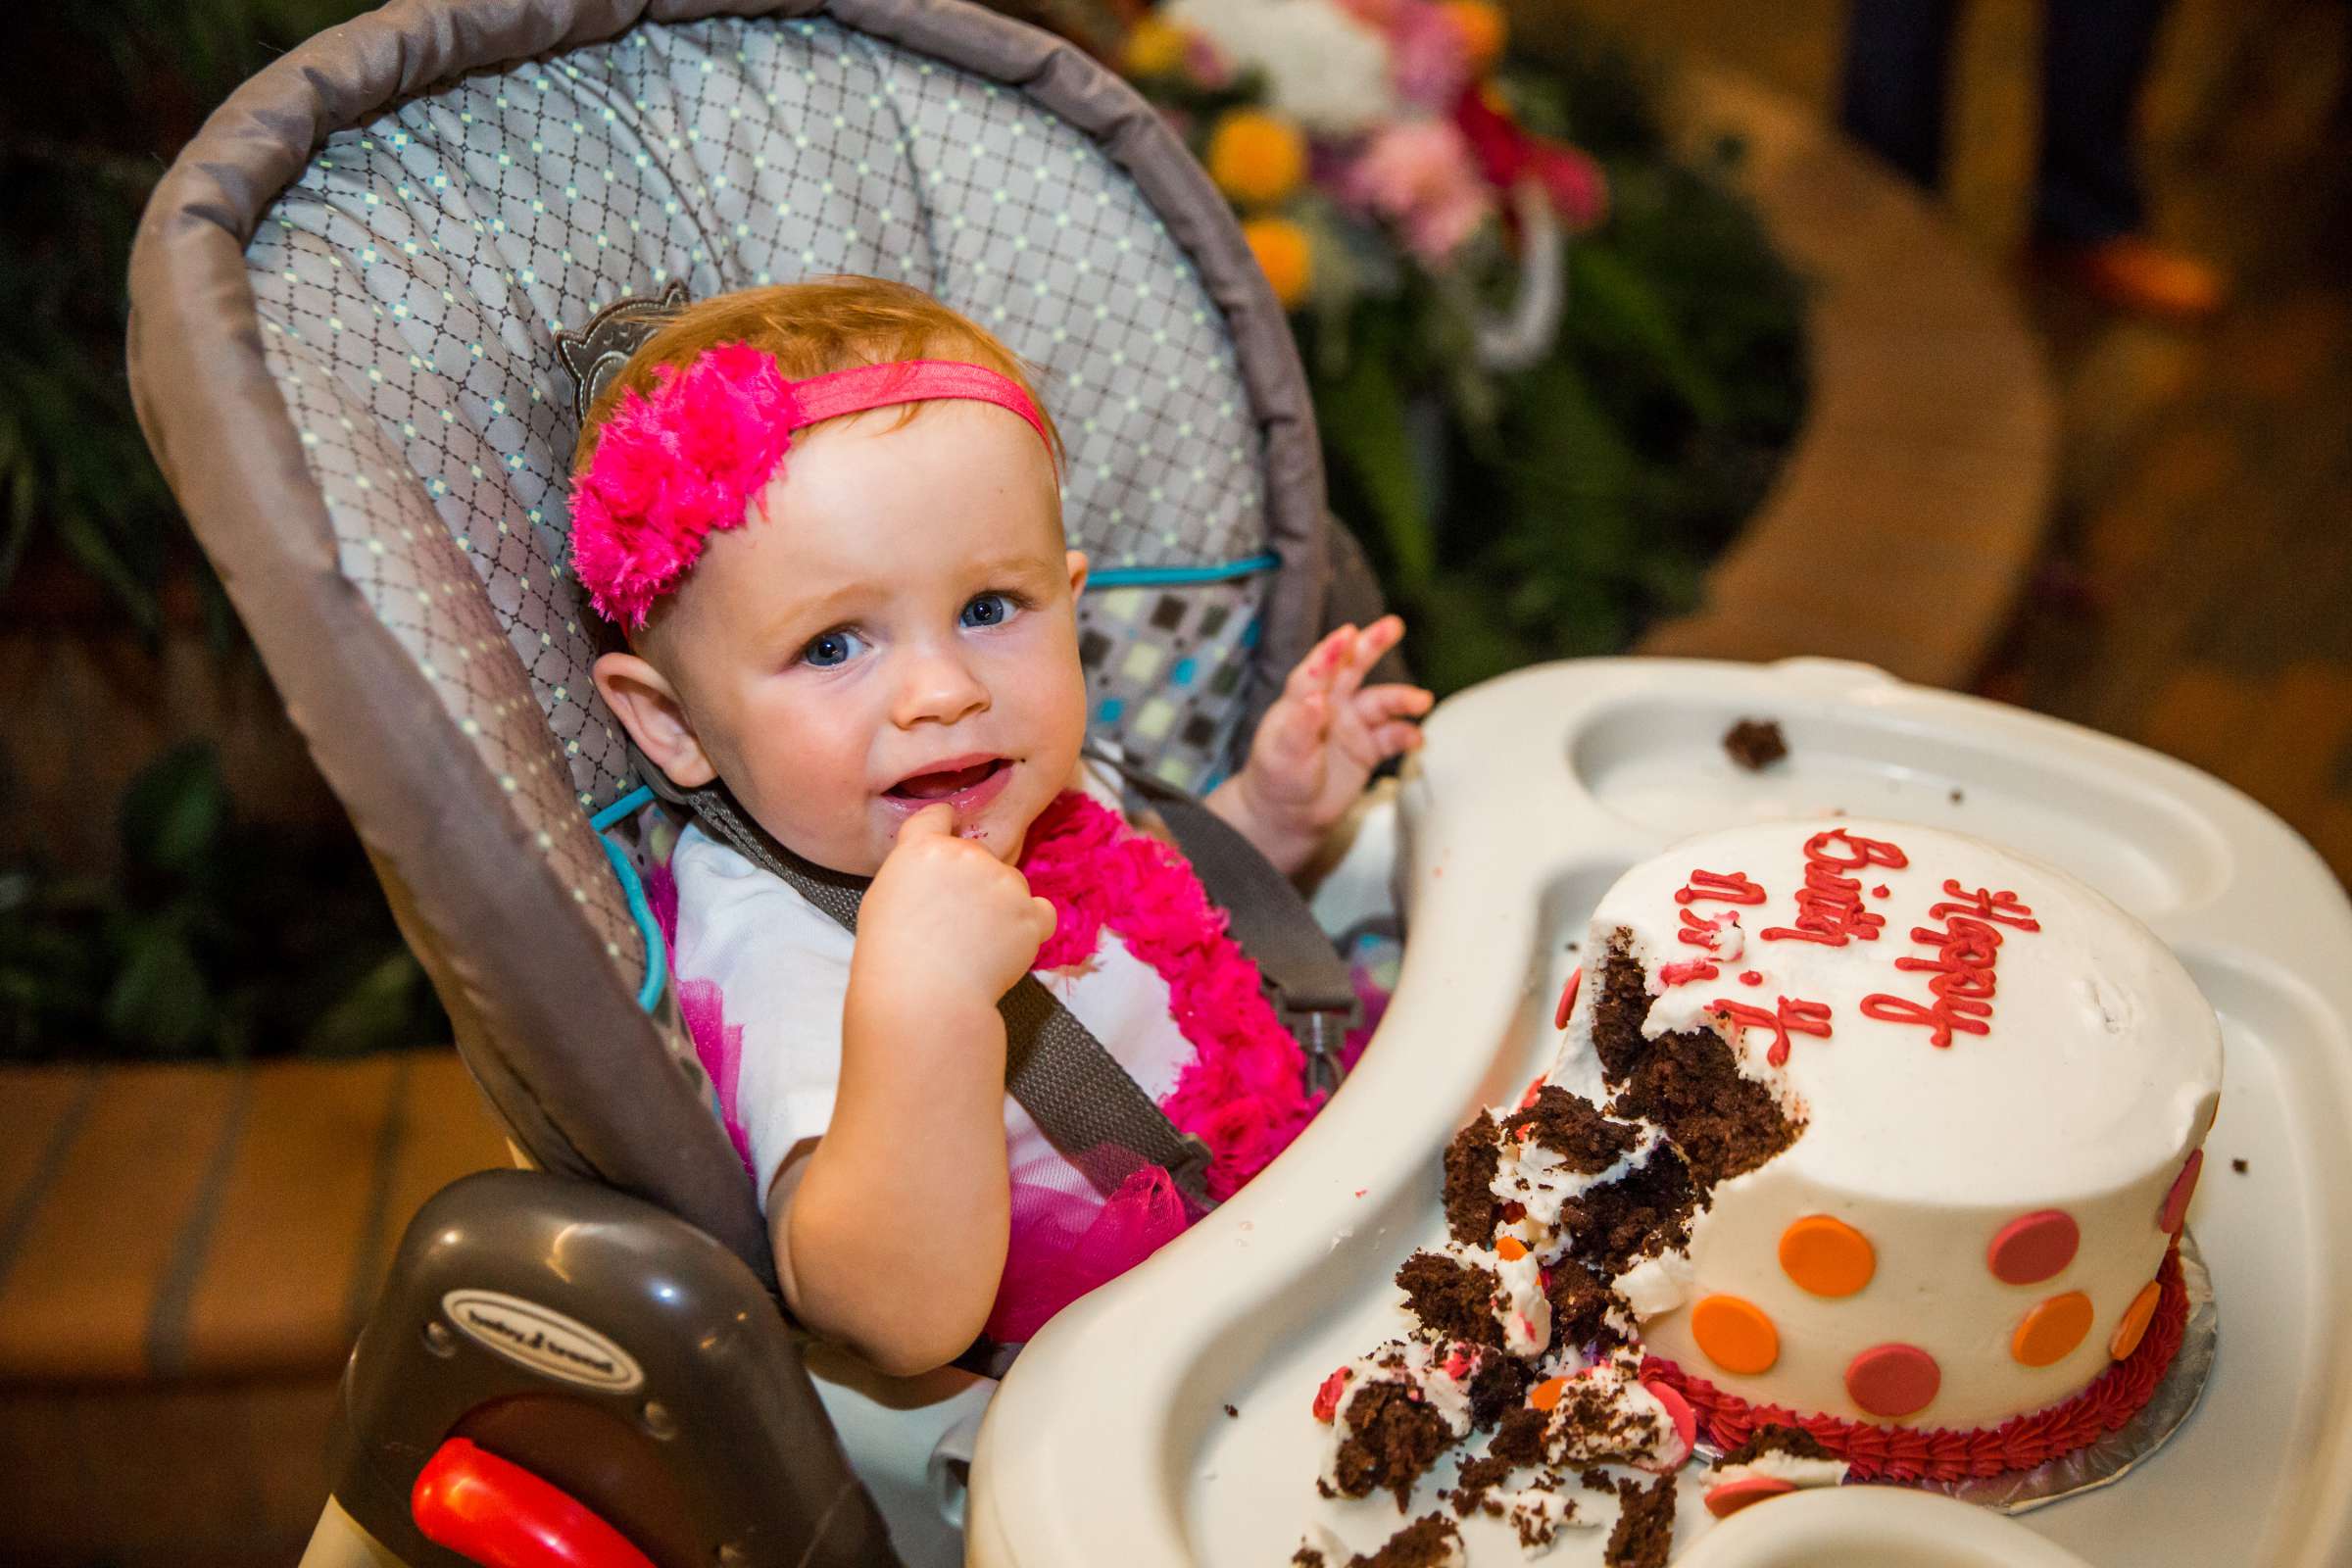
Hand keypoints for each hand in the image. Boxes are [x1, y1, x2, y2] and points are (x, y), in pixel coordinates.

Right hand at [854, 803, 1057, 1015]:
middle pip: (979, 855)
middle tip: (956, 923)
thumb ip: (915, 872)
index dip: (943, 831)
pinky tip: (1006, 948)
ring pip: (1011, 884)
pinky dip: (1030, 927)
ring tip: (976, 945)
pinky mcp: (1030, 914)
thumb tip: (937, 874)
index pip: (939, 816)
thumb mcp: (884, 899)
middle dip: (973, 881)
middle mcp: (967, 856)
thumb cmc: (892, 959)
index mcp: (923, 849)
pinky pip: (1041, 912)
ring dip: (1002, 906)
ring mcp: (1003, 883)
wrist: (923, 999)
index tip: (947, 848)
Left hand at [1213, 615, 1431, 872]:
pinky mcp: (1367, 747)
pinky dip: (1406, 735)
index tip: (1347, 633)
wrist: (1289, 815)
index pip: (1316, 670)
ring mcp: (1350, 724)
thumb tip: (1315, 699)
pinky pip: (1391, 736)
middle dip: (1372, 645)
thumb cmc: (1276, 780)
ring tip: (1422, 701)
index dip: (1331, 651)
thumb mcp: (1282, 755)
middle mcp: (1329, 704)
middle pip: (1352, 668)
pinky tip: (1416, 739)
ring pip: (1380, 702)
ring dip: (1401, 699)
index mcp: (1301, 701)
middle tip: (1393, 626)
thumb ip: (1299, 727)